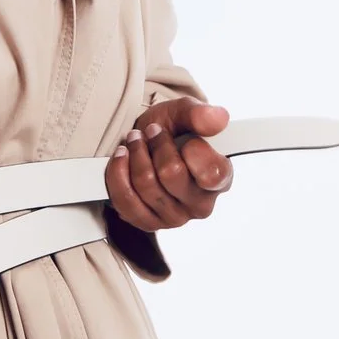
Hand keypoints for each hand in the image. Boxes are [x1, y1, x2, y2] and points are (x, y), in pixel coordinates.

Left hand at [104, 98, 232, 230]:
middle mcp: (201, 204)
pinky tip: (122, 158)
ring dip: (135, 155)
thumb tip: (219, 119)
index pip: (212, 173)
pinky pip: (125, 201)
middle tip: (151, 131)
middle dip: (156, 146)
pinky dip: (118, 173)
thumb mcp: (184, 114)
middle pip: (171, 174)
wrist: (145, 144)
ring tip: (135, 141)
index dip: (192, 149)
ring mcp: (175, 218)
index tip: (182, 135)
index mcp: (220, 179)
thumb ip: (200, 115)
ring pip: (146, 185)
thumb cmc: (171, 131)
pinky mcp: (148, 223)